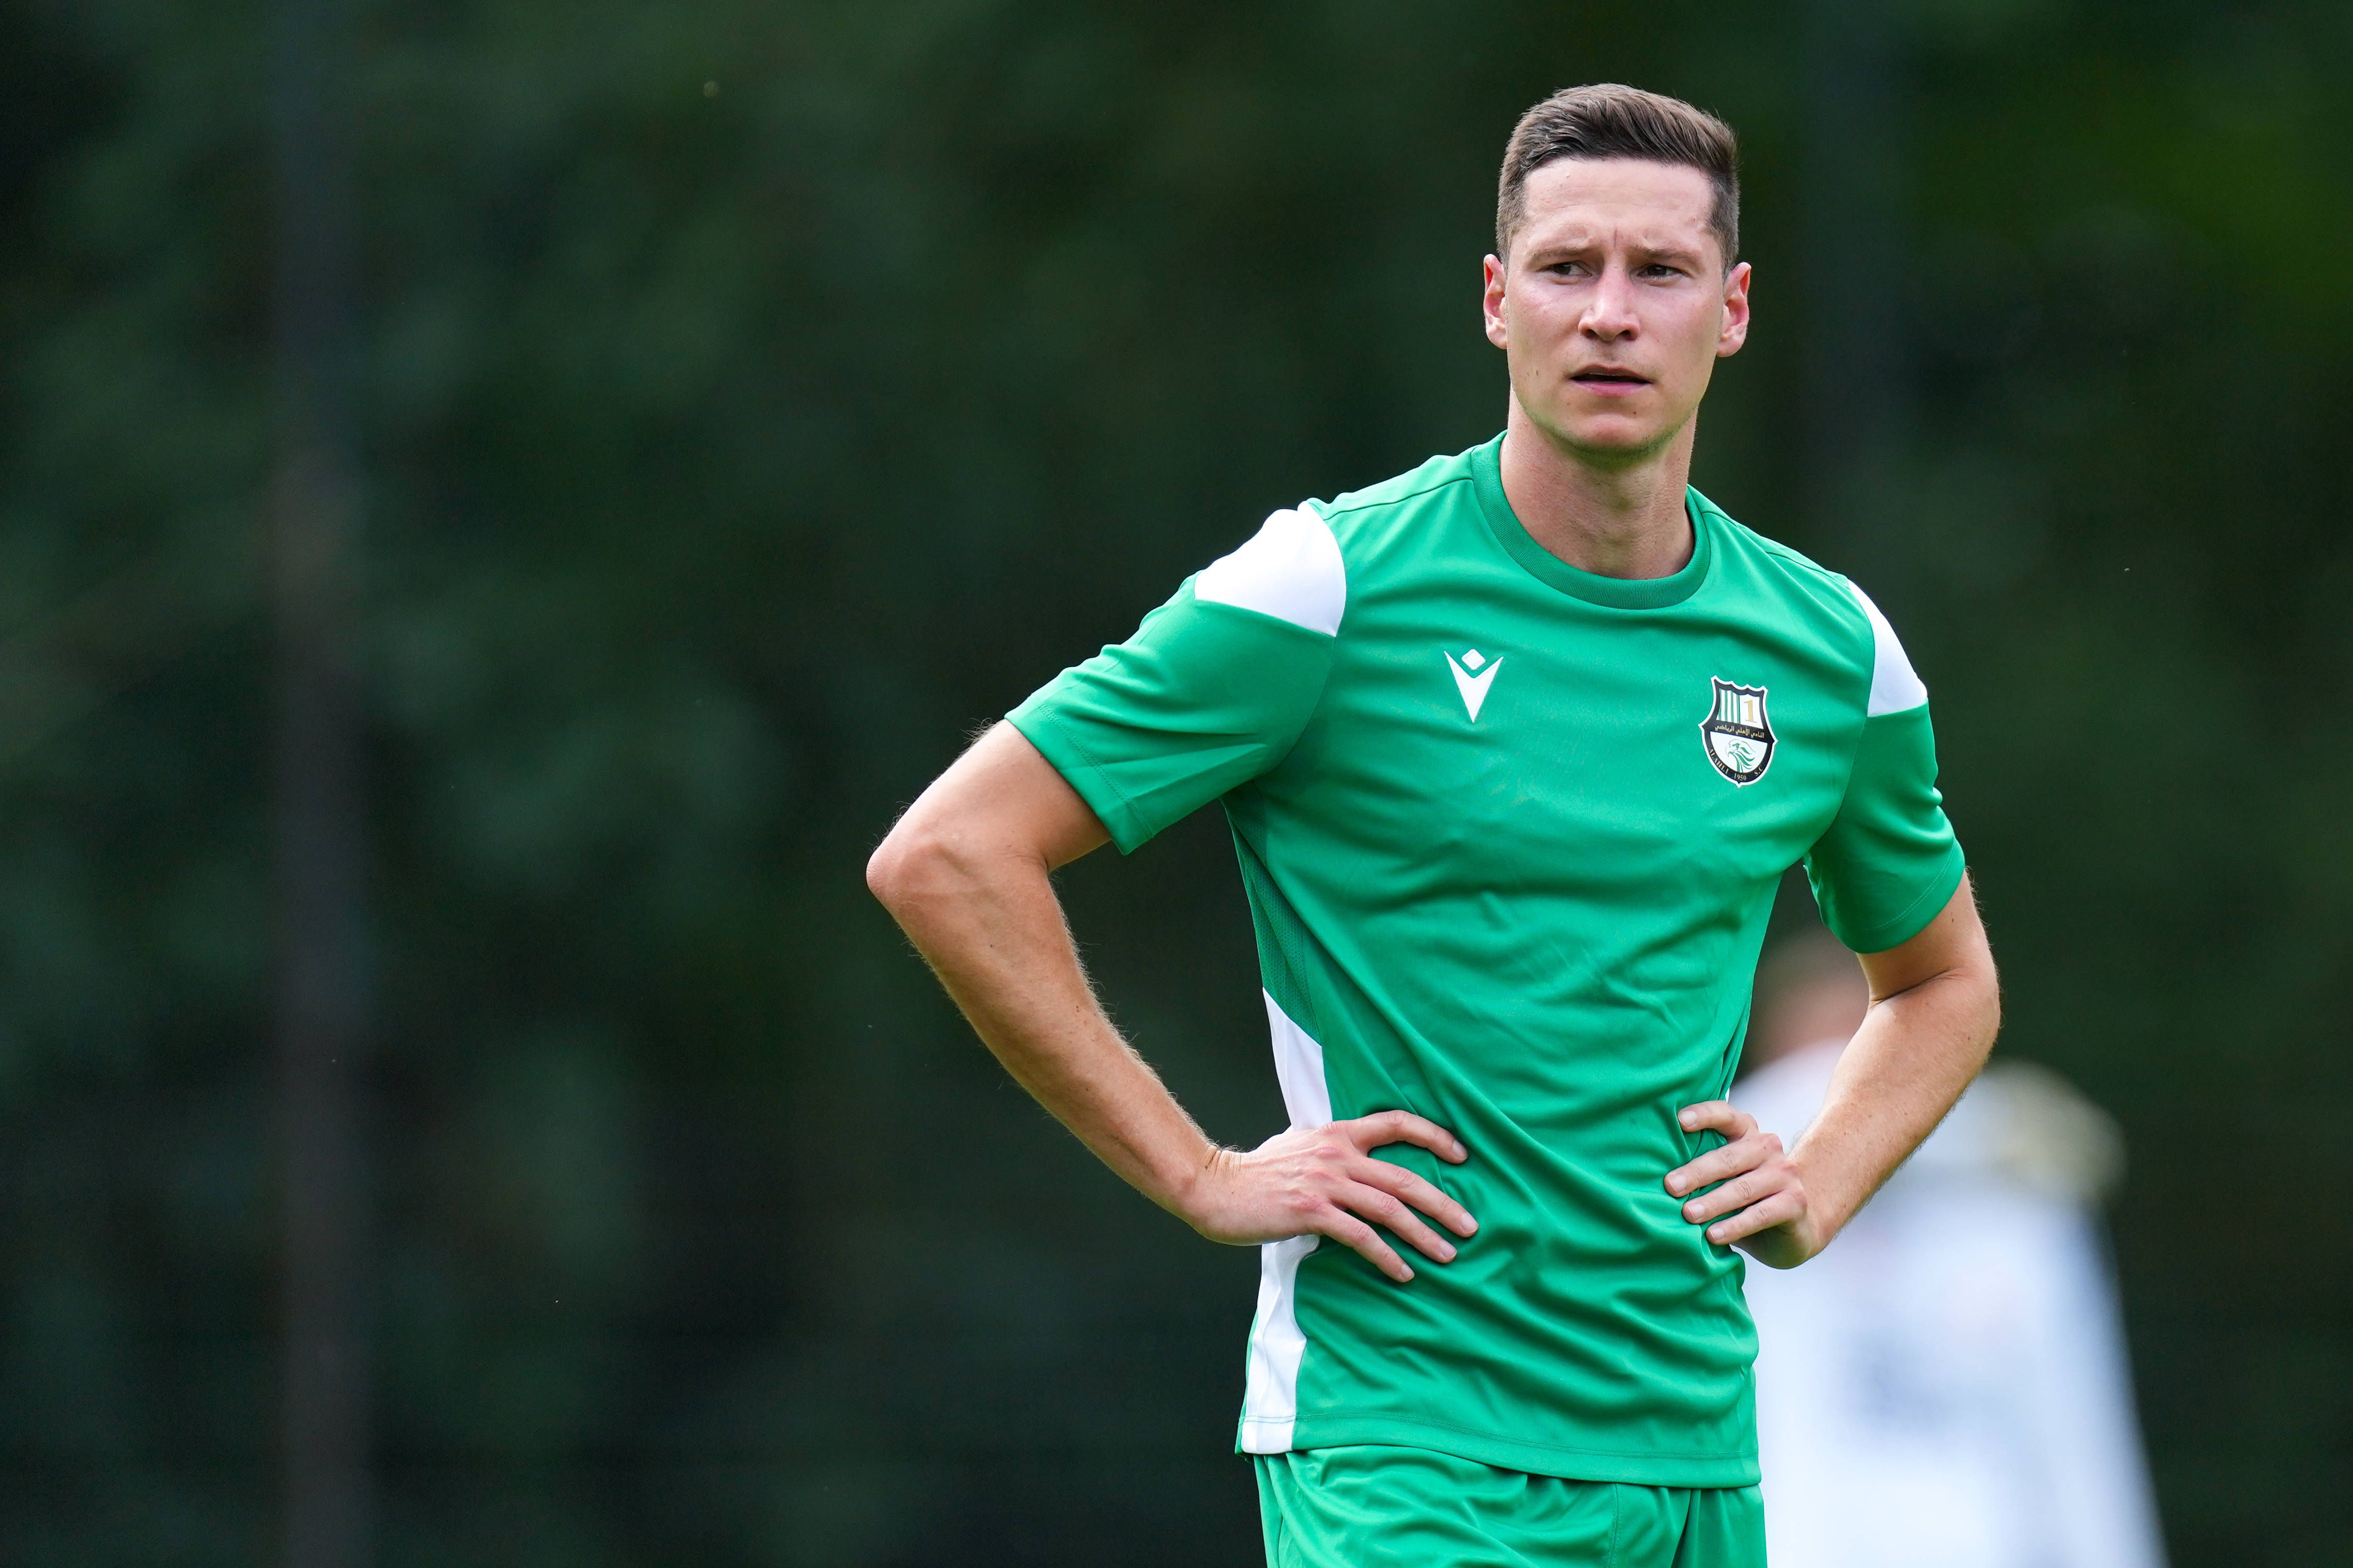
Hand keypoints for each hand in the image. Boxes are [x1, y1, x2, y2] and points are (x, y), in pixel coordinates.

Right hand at [1180, 1110, 1477, 1282]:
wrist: (1215, 1187)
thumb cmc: (1257, 1172)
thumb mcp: (1298, 1145)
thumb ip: (1331, 1149)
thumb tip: (1355, 1160)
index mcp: (1337, 1134)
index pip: (1396, 1123)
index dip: (1434, 1136)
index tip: (1462, 1156)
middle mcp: (1338, 1155)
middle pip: (1404, 1178)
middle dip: (1443, 1204)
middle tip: (1470, 1226)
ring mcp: (1326, 1183)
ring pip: (1389, 1210)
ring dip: (1423, 1236)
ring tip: (1447, 1255)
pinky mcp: (1312, 1211)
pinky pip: (1361, 1236)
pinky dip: (1387, 1256)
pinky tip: (1403, 1272)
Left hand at [1665, 1100, 1822, 1268]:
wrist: (1795, 1226)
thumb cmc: (1744, 1197)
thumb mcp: (1723, 1177)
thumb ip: (1699, 1167)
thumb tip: (1647, 1171)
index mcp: (1746, 1133)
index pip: (1725, 1115)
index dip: (1703, 1115)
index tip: (1678, 1121)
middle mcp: (1767, 1147)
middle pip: (1728, 1157)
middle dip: (1696, 1172)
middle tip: (1670, 1186)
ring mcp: (1784, 1174)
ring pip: (1743, 1187)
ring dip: (1713, 1202)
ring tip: (1688, 1214)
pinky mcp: (1794, 1203)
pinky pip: (1761, 1214)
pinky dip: (1735, 1226)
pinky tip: (1713, 1236)